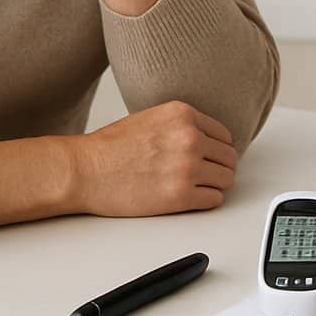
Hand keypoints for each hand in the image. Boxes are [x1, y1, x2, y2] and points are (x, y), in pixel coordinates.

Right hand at [72, 100, 238, 215]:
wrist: (85, 170)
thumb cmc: (109, 148)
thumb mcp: (151, 118)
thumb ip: (181, 125)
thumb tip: (205, 140)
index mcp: (183, 115)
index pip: (224, 134)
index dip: (217, 149)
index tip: (212, 157)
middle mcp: (189, 138)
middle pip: (229, 157)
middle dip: (220, 167)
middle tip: (208, 175)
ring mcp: (187, 167)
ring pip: (226, 179)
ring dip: (216, 185)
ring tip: (198, 187)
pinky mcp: (180, 196)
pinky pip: (214, 200)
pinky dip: (207, 200)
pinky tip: (192, 198)